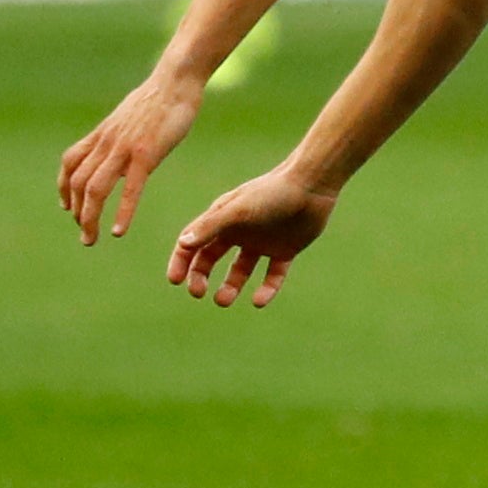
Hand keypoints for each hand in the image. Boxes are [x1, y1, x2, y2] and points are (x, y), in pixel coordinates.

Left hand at [58, 68, 203, 244]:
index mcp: (103, 134)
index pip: (70, 163)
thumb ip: (120, 135)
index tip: (68, 208)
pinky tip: (118, 231)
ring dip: (89, 218)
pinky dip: (122, 212)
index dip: (64, 189)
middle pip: (78, 182)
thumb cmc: (160, 99)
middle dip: (77, 212)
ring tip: (91, 238)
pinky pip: (129, 188)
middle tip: (84, 234)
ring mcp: (124, 148)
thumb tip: (119, 144)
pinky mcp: (146, 154)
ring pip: (95, 188)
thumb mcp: (129, 117)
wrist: (176, 81)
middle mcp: (107, 143)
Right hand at [168, 169, 333, 308]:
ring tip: (223, 300)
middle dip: (201, 276)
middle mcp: (239, 231)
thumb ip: (211, 226)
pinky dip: (266, 289)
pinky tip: (259, 301)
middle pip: (211, 258)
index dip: (182, 261)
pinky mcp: (285, 250)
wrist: (311, 186)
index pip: (194, 242)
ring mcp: (262, 242)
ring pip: (241, 270)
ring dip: (230, 286)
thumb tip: (183, 243)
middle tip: (198, 294)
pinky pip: (273, 275)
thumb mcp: (238, 210)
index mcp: (223, 219)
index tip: (175, 281)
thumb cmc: (271, 193)